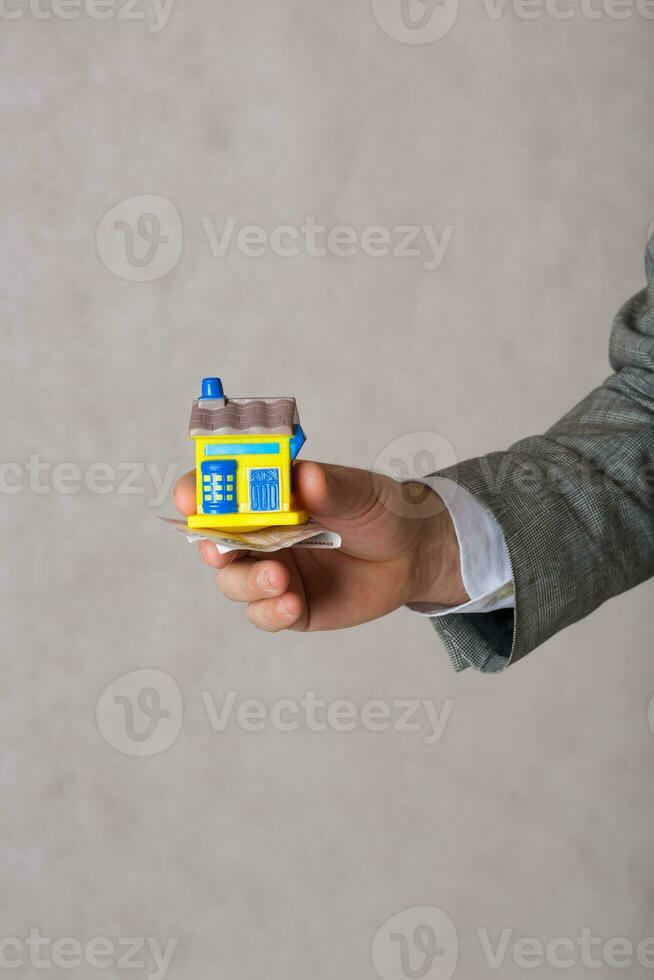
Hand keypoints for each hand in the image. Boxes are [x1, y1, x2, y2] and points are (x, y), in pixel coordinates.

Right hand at [173, 461, 467, 631]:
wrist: (412, 554)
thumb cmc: (379, 509)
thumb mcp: (360, 491)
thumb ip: (331, 487)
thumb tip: (306, 477)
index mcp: (266, 495)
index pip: (216, 490)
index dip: (196, 492)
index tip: (190, 498)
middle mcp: (260, 533)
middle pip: (214, 540)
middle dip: (212, 545)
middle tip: (221, 549)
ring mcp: (271, 571)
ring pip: (234, 581)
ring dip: (247, 581)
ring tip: (279, 578)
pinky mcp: (290, 606)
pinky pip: (264, 614)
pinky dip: (270, 610)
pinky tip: (290, 604)